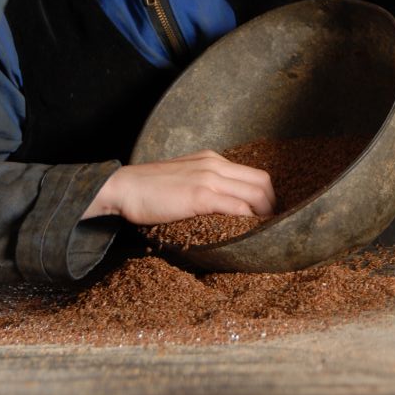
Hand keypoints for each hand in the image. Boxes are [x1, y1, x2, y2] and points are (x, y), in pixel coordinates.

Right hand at [81, 150, 275, 224]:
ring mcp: (209, 178)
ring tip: (262, 235)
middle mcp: (215, 164)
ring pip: (256, 194)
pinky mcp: (200, 195)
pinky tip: (247, 234)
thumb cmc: (148, 189)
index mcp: (211, 159)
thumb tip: (219, 206)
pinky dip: (248, 222)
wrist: (123, 188)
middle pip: (263, 183)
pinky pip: (237, 208)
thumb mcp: (182, 178)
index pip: (255, 174)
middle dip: (272, 207)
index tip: (266, 216)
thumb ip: (202, 184)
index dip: (267, 197)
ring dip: (264, 217)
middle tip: (269, 229)